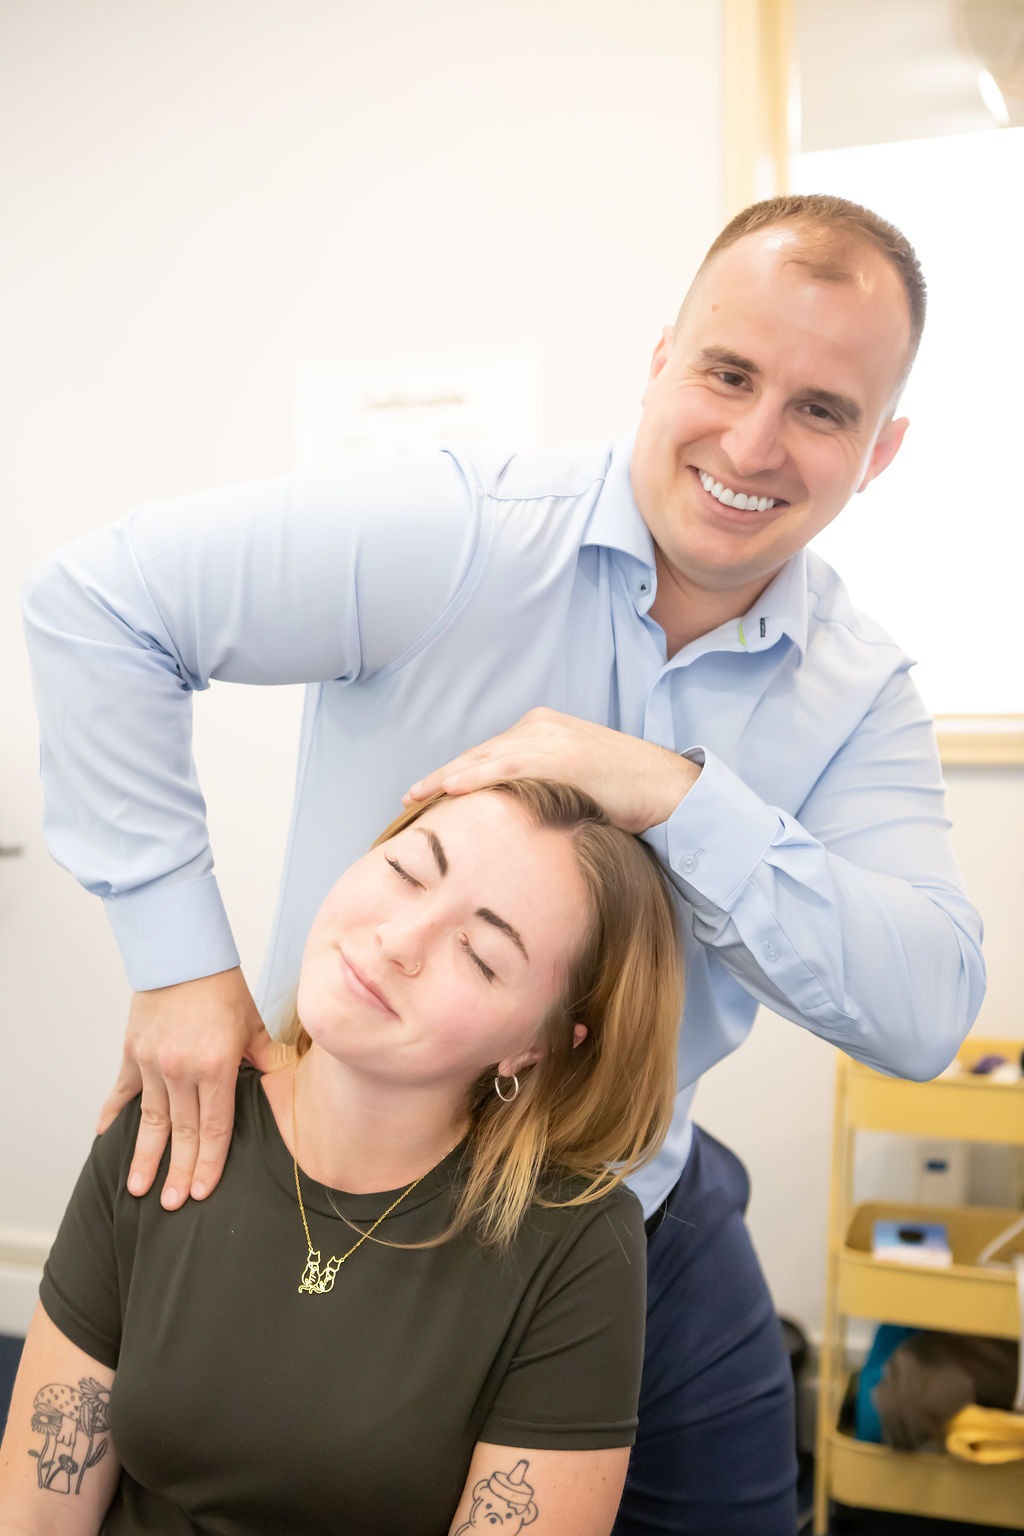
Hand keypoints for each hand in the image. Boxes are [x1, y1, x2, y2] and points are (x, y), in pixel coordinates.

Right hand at [98, 967, 280, 1209]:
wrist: (182, 953)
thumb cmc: (222, 986)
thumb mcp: (251, 1023)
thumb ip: (265, 1058)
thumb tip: (282, 1080)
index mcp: (216, 1066)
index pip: (214, 1127)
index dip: (209, 1162)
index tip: (203, 1191)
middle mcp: (181, 1070)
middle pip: (182, 1133)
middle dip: (178, 1172)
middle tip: (171, 1205)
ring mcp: (152, 1063)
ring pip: (151, 1120)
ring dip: (145, 1156)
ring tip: (138, 1188)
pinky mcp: (132, 1052)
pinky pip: (122, 1091)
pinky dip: (113, 1113)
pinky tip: (104, 1137)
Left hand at [403, 707, 699, 833]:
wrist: (667, 787)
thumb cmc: (627, 793)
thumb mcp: (577, 783)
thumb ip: (546, 788)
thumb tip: (520, 817)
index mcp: (543, 729)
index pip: (489, 753)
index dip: (457, 773)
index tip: (429, 792)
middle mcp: (541, 727)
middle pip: (479, 754)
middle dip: (442, 777)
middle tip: (409, 798)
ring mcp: (549, 738)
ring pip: (484, 759)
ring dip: (446, 779)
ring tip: (414, 797)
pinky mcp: (559, 756)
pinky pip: (506, 767)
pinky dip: (475, 778)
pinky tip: (449, 790)